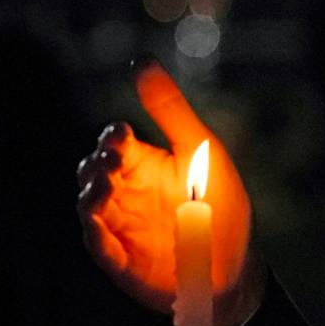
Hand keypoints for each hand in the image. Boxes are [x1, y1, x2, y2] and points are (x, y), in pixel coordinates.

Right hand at [77, 57, 259, 325]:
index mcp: (142, 163)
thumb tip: (141, 60)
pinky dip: (95, 236)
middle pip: (92, 171)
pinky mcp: (121, 261)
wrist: (235, 265)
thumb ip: (169, 109)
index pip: (113, 142)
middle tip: (112, 161)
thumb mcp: (200, 150)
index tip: (122, 135)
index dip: (112, 137)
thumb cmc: (219, 203)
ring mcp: (120, 227)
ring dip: (91, 196)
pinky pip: (99, 247)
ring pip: (89, 207)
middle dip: (97, 164)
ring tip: (103, 189)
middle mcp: (125, 192)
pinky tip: (98, 226)